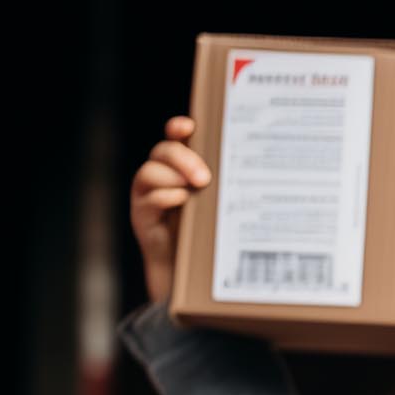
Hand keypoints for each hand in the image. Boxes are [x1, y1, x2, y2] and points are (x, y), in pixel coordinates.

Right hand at [130, 115, 210, 304]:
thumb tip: (252, 165)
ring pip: (150, 172)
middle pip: (162, 151)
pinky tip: (181, 201)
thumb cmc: (209, 228)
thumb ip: (224, 181)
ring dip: (173, 177)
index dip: (178, 128)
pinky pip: (148, 199)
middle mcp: (161, 175)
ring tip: (194, 189)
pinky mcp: (142, 216)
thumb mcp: (218, 200)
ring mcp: (147, 194)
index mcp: (180, 165)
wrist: (192, 268)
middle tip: (204, 177)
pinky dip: (165, 197)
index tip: (189, 127)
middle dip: (182, 158)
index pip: (174, 137)